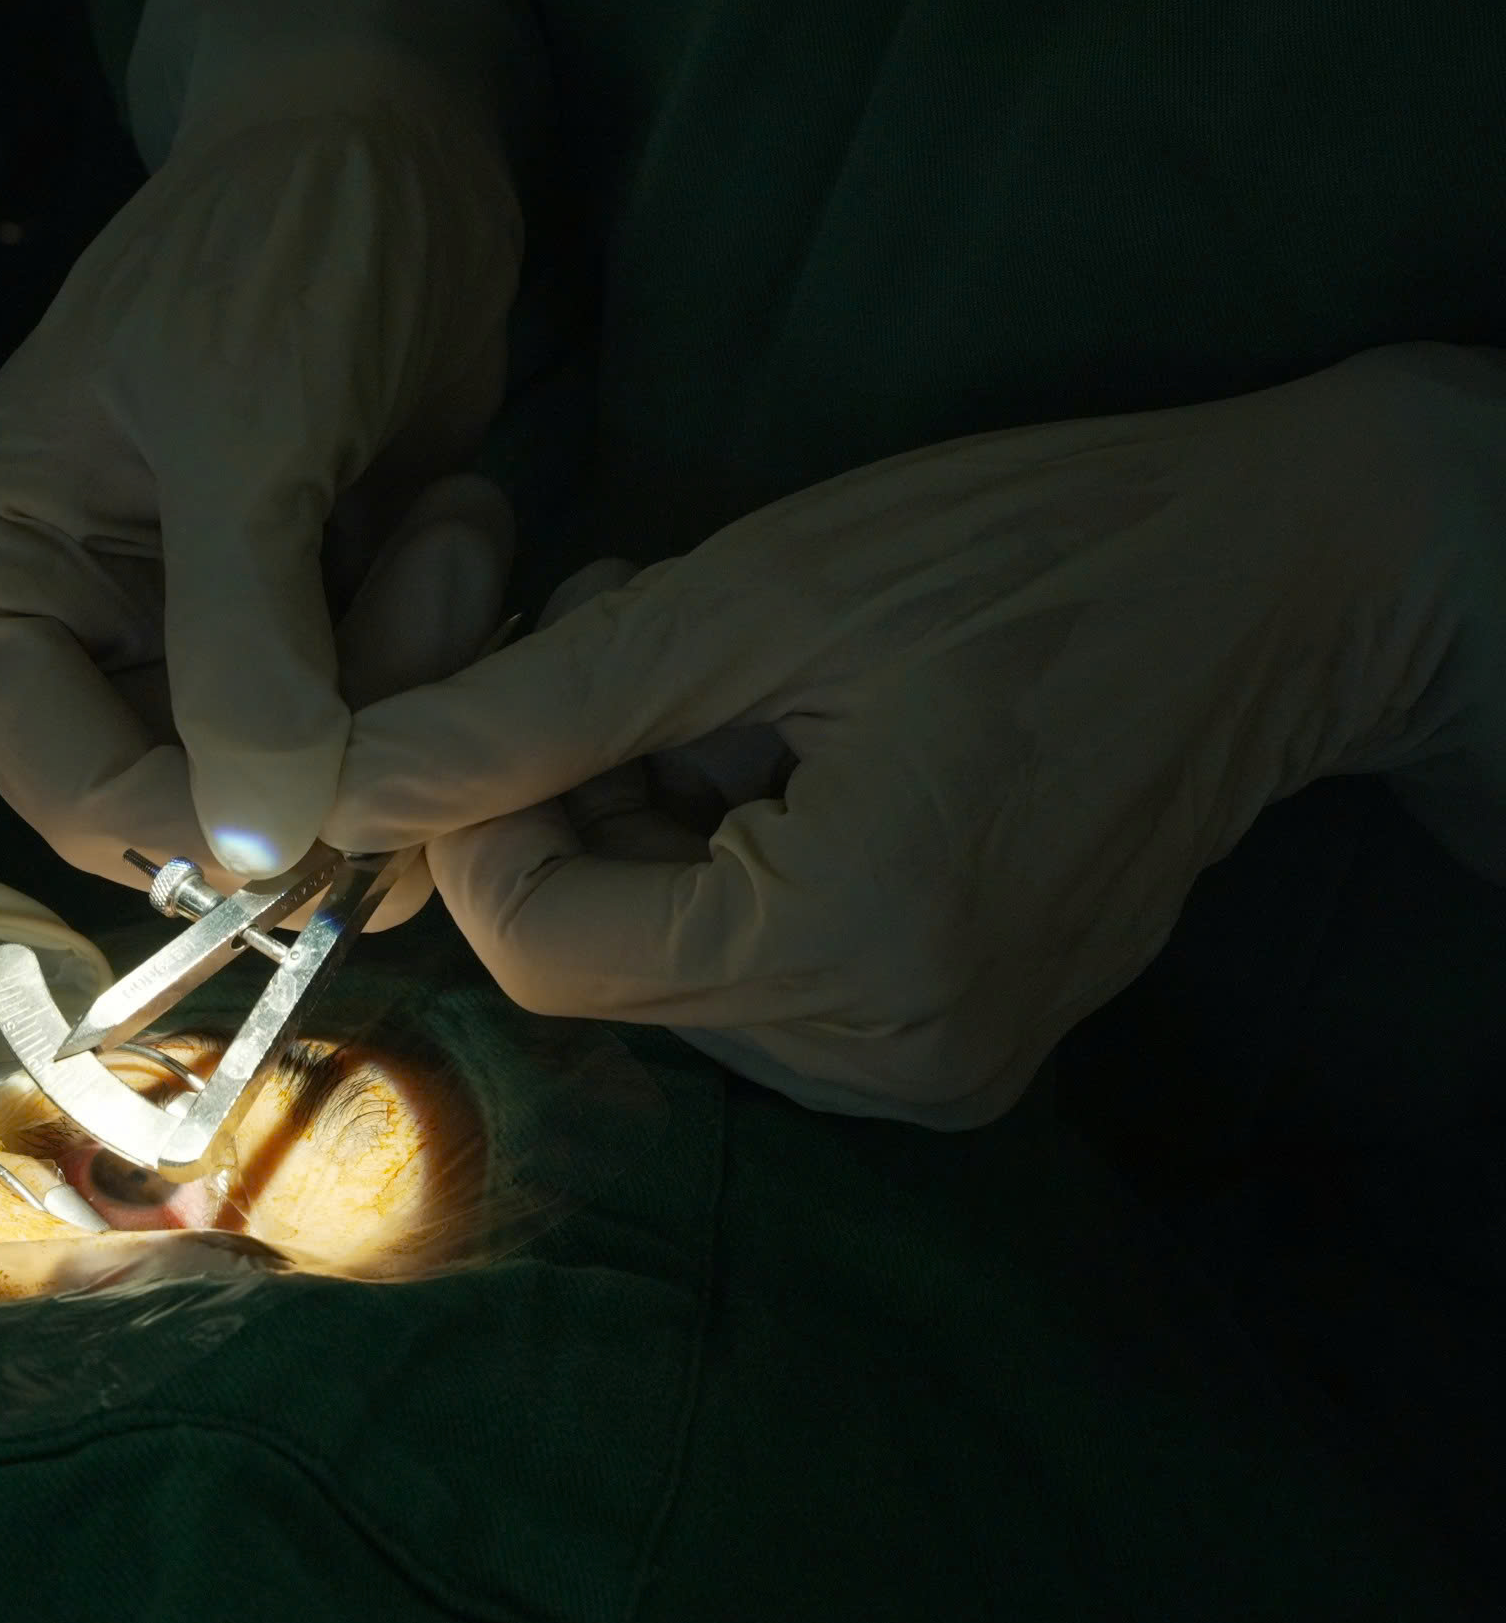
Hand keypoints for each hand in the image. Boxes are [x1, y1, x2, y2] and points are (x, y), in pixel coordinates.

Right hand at [0, 65, 520, 895]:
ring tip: (449, 529)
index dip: (227, 823)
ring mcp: (173, 644)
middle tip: (438, 590)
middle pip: (202, 805)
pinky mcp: (283, 636)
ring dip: (409, 678)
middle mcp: (54, 634)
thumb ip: (242, 647)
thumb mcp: (249, 433)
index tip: (366, 777)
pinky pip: (365, 729)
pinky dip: (433, 657)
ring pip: (301, 781)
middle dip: (342, 737)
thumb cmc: (284, 242)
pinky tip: (450, 527)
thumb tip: (254, 846)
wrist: (394, 139)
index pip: (81, 796)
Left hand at [328, 345, 1505, 1124]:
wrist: (1286, 583)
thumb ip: (534, 705)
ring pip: (671, 967)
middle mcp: (890, 1064)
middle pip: (605, 963)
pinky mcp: (956, 1043)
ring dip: (648, 821)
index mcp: (848, 960)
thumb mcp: (758, 600)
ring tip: (736, 682)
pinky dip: (729, 860)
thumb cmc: (1029, 553)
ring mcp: (934, 1070)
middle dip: (572, 801)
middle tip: (628, 633)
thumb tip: (338, 784)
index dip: (481, 815)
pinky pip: (760, 974)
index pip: (540, 947)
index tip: (508, 674)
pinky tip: (789, 746)